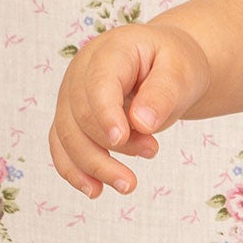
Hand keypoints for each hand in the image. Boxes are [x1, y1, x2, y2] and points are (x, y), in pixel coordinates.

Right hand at [49, 22, 211, 198]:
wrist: (164, 65)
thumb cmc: (173, 64)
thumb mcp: (181, 71)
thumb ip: (163, 93)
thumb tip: (142, 123)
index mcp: (110, 51)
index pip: (99, 84)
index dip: (105, 113)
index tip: (120, 139)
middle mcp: (81, 72)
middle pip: (81, 115)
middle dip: (112, 145)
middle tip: (153, 152)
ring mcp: (71, 96)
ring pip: (67, 137)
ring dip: (94, 166)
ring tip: (128, 185)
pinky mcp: (70, 119)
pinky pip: (62, 148)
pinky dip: (74, 172)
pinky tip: (96, 190)